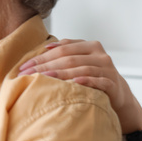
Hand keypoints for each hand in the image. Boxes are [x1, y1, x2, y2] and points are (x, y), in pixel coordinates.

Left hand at [18, 39, 141, 133]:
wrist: (117, 93)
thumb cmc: (93, 77)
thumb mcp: (81, 62)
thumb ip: (66, 53)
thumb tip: (46, 47)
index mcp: (90, 46)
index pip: (62, 50)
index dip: (42, 57)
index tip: (24, 66)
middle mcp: (100, 55)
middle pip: (69, 58)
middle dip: (46, 66)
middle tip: (28, 73)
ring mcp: (107, 69)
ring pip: (81, 69)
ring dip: (61, 73)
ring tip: (44, 78)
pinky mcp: (113, 83)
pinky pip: (98, 81)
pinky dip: (86, 81)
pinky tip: (74, 82)